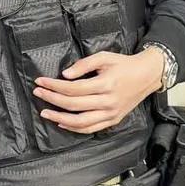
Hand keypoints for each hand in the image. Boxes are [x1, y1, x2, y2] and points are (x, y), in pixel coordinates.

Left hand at [32, 47, 164, 133]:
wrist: (147, 76)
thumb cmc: (124, 64)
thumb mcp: (104, 56)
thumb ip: (83, 64)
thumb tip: (65, 75)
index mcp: (105, 84)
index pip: (73, 88)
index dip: (54, 86)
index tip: (41, 81)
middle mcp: (108, 102)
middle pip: (73, 104)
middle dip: (52, 99)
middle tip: (38, 93)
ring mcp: (111, 114)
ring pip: (80, 122)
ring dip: (60, 118)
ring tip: (45, 112)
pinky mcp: (113, 120)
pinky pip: (91, 128)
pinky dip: (75, 128)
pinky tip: (62, 123)